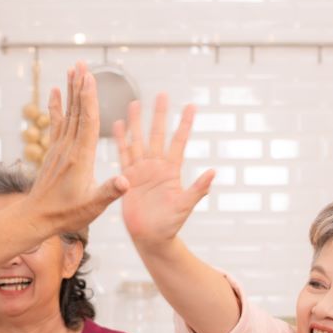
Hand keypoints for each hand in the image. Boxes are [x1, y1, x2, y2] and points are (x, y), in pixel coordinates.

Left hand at [24, 61, 129, 239]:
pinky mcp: (54, 151)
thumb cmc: (67, 214)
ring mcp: (59, 148)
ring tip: (73, 68)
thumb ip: (110, 191)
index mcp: (81, 157)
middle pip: (76, 111)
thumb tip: (127, 181)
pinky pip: (56, 123)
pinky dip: (56, 106)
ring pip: (67, 113)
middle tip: (82, 63)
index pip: (87, 121)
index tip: (90, 77)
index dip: (89, 98)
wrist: (37, 218)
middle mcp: (69, 148)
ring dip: (71, 90)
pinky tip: (56, 91)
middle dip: (80, 86)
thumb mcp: (93, 206)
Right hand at [114, 93, 212, 247]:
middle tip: (162, 94)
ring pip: (139, 140)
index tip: (192, 106)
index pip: (179, 141)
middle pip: (158, 134)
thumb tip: (214, 172)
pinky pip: (123, 155)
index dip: (185, 124)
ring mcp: (141, 170)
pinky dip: (121, 140)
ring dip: (137, 122)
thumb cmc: (170, 225)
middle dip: (160, 115)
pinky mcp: (127, 177)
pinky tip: (118, 125)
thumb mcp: (185, 206)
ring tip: (135, 103)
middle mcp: (157, 166)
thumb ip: (198, 189)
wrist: (150, 237)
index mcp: (171, 170)